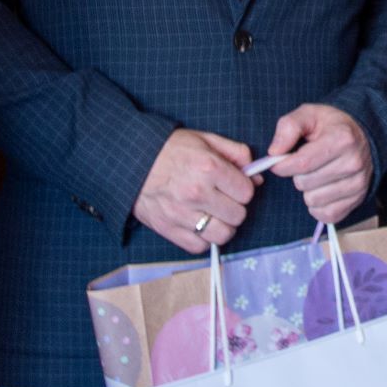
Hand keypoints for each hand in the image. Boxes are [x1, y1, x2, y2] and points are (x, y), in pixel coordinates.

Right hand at [134, 128, 256, 253]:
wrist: (130, 160)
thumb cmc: (170, 149)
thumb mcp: (205, 139)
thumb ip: (235, 152)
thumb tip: (255, 176)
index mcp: (209, 167)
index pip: (246, 192)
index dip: (243, 189)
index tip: (234, 186)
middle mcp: (197, 192)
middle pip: (238, 215)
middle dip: (234, 207)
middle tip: (223, 199)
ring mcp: (182, 214)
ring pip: (223, 234)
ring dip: (222, 226)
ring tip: (213, 214)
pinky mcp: (168, 229)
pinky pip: (199, 246)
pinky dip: (202, 239)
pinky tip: (198, 224)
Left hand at [266, 103, 374, 224]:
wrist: (363, 136)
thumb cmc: (331, 126)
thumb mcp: (309, 114)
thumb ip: (288, 128)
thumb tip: (274, 152)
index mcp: (342, 139)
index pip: (302, 163)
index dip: (282, 166)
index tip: (279, 162)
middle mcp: (354, 163)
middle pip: (305, 183)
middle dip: (297, 175)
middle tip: (306, 163)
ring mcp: (358, 184)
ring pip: (313, 200)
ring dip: (307, 190)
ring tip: (316, 175)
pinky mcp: (358, 200)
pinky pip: (326, 214)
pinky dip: (318, 206)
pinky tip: (322, 189)